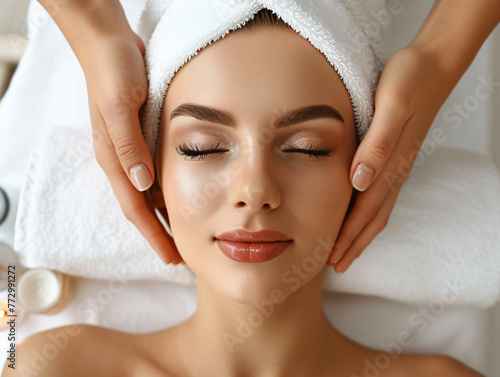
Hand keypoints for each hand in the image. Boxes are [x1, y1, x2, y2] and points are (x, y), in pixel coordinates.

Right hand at [83, 32, 182, 264]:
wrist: (108, 41)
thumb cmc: (113, 70)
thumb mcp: (120, 105)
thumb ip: (129, 145)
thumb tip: (143, 184)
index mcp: (113, 158)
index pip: (135, 208)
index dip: (154, 234)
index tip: (172, 257)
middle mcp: (121, 158)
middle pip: (142, 207)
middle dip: (160, 233)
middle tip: (181, 254)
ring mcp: (130, 148)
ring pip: (148, 193)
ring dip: (165, 214)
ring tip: (185, 232)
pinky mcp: (140, 136)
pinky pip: (154, 173)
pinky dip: (166, 190)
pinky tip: (181, 194)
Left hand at [327, 46, 455, 272]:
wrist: (431, 66)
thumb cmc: (409, 81)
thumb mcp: (391, 106)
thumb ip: (378, 144)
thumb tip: (359, 180)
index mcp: (392, 162)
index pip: (366, 209)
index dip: (349, 235)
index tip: (333, 257)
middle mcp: (396, 170)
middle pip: (373, 217)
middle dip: (354, 244)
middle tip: (335, 266)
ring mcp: (398, 165)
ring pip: (379, 209)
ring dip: (362, 234)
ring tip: (347, 251)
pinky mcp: (397, 156)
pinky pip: (383, 194)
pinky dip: (370, 214)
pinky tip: (361, 216)